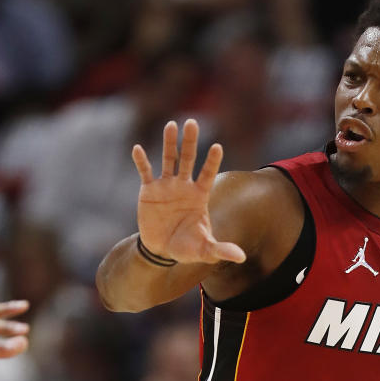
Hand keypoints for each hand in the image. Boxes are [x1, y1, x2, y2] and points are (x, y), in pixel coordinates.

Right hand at [132, 119, 245, 264]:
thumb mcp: (204, 250)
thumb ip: (221, 250)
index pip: (208, 174)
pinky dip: (141, 161)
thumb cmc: (187, 247)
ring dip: (169, 143)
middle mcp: (184, 186)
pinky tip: (137, 148)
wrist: (162, 250)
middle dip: (190, 142)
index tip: (217, 146)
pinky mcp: (149, 191)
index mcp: (200, 196)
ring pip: (168, 160)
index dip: (212, 161)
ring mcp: (166, 186)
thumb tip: (242, 258)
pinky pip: (145, 172)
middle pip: (188, 159)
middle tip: (192, 122)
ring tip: (171, 125)